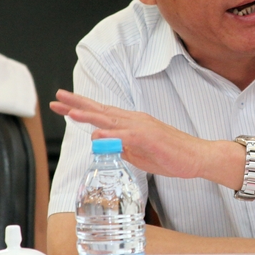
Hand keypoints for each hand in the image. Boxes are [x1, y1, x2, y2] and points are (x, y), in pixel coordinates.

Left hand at [50, 89, 210, 178]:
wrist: (197, 157)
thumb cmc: (172, 155)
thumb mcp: (141, 154)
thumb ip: (123, 148)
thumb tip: (108, 146)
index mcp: (132, 124)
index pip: (102, 114)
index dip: (81, 109)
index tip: (63, 106)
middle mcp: (135, 120)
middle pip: (102, 111)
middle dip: (78, 104)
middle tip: (57, 98)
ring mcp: (142, 128)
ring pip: (111, 119)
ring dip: (89, 115)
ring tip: (70, 112)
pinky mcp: (150, 138)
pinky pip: (127, 136)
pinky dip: (111, 134)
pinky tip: (98, 134)